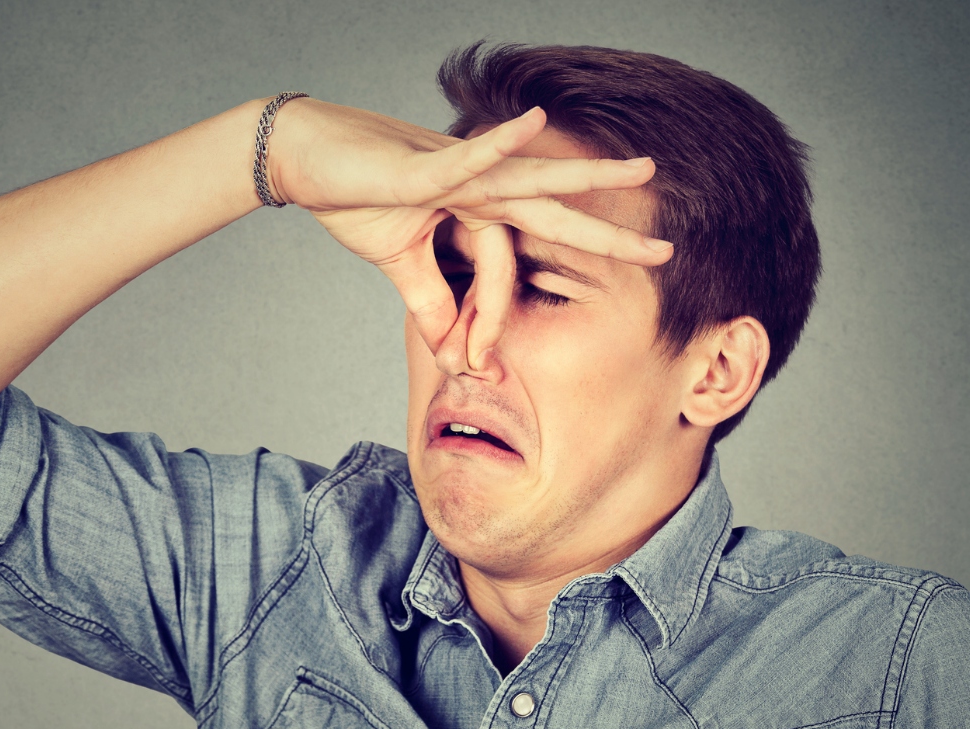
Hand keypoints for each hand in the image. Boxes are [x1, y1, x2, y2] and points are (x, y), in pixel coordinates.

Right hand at [266, 100, 672, 360]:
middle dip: (609, 233)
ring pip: (531, 179)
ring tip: (641, 168)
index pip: (508, 269)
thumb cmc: (353, 198)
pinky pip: (466, 157)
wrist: (303, 157)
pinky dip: (499, 144)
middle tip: (666, 250)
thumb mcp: (400, 262)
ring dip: (586, 174)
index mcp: (475, 212)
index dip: (495, 319)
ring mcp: (456, 173)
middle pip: (555, 214)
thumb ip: (431, 299)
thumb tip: (452, 347)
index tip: (476, 365)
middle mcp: (479, 188)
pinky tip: (535, 121)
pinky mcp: (421, 164)